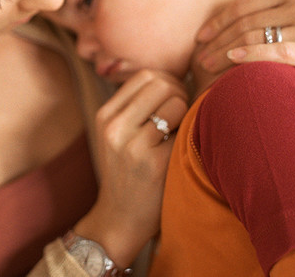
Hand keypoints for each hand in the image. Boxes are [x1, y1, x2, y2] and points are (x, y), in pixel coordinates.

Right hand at [74, 69, 187, 267]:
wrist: (120, 218)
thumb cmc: (127, 172)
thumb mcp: (118, 134)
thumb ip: (137, 106)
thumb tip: (176, 78)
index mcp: (105, 115)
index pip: (146, 76)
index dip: (168, 82)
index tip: (174, 101)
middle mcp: (114, 127)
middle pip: (161, 83)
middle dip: (181, 93)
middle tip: (183, 115)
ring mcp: (132, 145)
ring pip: (175, 102)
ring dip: (186, 113)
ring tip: (181, 131)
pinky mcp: (153, 164)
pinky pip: (184, 130)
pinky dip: (189, 134)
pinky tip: (182, 149)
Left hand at [196, 0, 294, 83]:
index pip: (243, 4)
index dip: (217, 21)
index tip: (199, 36)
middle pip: (245, 22)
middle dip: (217, 40)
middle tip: (197, 56)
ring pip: (255, 37)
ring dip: (225, 53)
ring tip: (206, 66)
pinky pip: (277, 52)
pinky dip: (252, 56)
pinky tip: (234, 61)